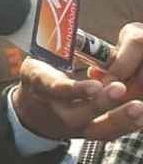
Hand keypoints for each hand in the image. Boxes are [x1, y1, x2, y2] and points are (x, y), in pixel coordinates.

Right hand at [12, 24, 142, 140]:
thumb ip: (59, 48)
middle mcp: (55, 111)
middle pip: (77, 114)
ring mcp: (72, 126)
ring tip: (139, 107)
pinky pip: (109, 132)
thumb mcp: (41, 59)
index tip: (95, 85)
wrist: (31, 112)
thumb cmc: (41, 77)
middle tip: (120, 88)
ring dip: (120, 119)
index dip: (75, 89)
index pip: (56, 89)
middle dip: (101, 103)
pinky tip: (141, 115)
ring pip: (97, 129)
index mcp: (40, 86)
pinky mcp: (88, 133)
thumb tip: (80, 30)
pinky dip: (127, 124)